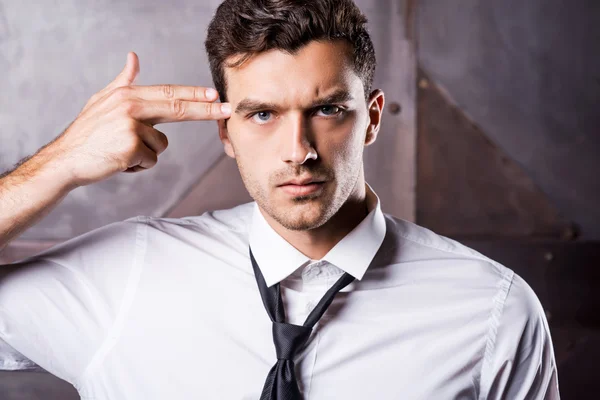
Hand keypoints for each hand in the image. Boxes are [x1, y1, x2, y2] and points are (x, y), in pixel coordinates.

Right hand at [49, 51, 230, 186]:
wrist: (65, 160)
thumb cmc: (87, 133)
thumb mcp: (103, 101)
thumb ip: (123, 81)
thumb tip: (134, 57)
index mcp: (126, 94)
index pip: (168, 93)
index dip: (194, 94)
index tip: (215, 94)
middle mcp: (129, 106)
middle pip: (176, 108)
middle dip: (205, 109)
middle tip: (227, 109)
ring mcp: (129, 126)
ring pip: (161, 144)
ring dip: (146, 153)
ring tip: (122, 151)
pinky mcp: (129, 147)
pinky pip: (150, 160)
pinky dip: (138, 166)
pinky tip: (119, 161)